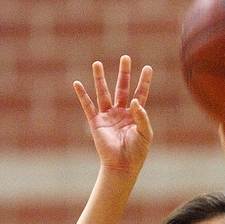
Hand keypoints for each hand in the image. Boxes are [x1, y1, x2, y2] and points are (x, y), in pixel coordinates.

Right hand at [73, 55, 152, 175]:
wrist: (122, 166)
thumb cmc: (137, 151)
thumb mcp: (145, 133)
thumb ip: (142, 116)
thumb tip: (136, 101)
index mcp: (135, 115)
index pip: (141, 94)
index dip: (144, 81)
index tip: (148, 68)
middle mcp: (121, 112)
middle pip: (122, 88)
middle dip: (124, 73)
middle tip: (125, 57)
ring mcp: (108, 116)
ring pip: (104, 93)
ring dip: (100, 78)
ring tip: (97, 63)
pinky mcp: (96, 122)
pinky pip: (88, 106)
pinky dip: (82, 95)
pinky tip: (77, 83)